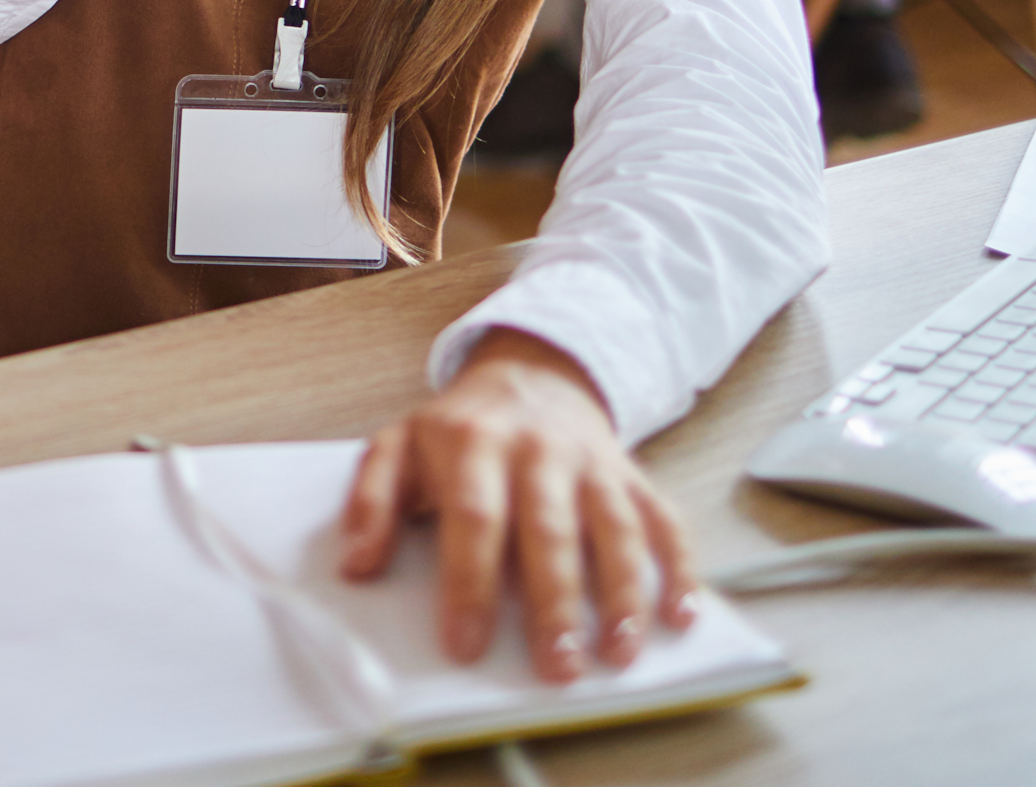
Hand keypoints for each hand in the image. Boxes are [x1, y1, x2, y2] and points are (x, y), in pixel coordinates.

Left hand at [338, 330, 698, 681]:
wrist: (530, 370)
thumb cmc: (461, 427)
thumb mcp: (400, 446)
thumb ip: (373, 501)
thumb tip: (356, 564)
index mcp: (474, 444)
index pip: (474, 518)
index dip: (469, 583)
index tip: (465, 643)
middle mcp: (539, 452)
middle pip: (550, 530)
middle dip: (554, 602)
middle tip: (556, 665)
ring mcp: (592, 463)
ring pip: (614, 528)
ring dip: (622, 594)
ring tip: (619, 652)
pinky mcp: (631, 475)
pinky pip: (664, 521)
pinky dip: (679, 568)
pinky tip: (679, 614)